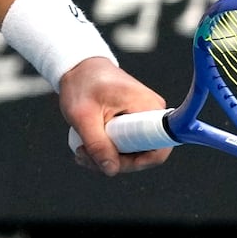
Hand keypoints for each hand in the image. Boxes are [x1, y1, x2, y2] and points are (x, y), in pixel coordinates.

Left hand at [58, 57, 171, 176]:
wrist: (78, 67)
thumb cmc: (81, 84)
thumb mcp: (83, 116)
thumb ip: (97, 144)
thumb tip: (111, 170)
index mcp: (148, 107)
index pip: (158, 148)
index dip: (135, 163)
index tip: (107, 161)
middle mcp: (152, 114)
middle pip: (143, 155)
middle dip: (112, 162)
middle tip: (82, 155)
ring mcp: (144, 119)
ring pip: (132, 153)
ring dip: (104, 158)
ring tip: (80, 150)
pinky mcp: (134, 123)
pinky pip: (126, 146)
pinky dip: (105, 151)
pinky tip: (85, 148)